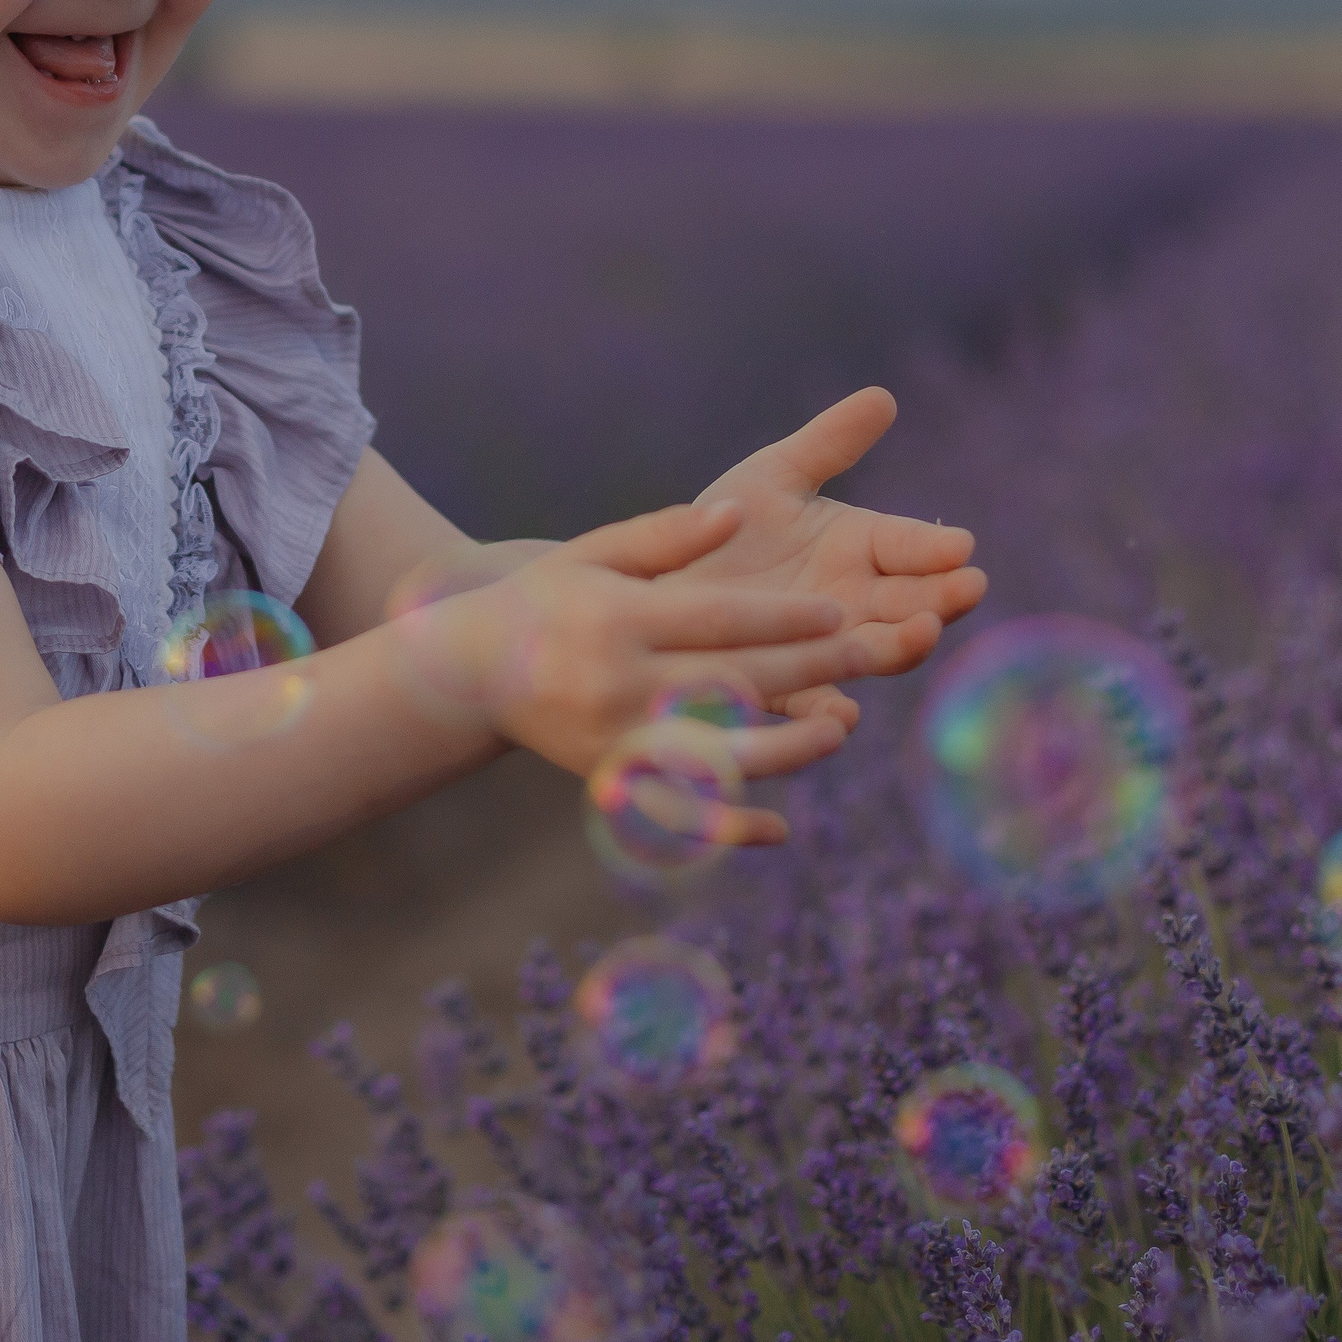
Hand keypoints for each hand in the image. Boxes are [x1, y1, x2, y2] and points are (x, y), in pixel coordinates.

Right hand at [421, 498, 861, 844]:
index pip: (716, 621)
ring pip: (717, 755)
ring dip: (786, 748)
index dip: (782, 618)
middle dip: (809, 668)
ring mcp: (615, 743)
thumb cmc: (542, 600)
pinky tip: (781, 829)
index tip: (839, 611)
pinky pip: (678, 817)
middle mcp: (618, 686)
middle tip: (873, 652)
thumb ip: (665, 534)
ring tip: (841, 728)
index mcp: (618, 621)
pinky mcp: (612, 784)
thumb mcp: (593, 553)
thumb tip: (735, 512)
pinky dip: (729, 828)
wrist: (468, 673)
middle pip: (732, 681)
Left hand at [678, 389, 984, 706]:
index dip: (935, 548)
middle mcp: (854, 601)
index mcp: (860, 548)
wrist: (661, 576)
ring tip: (921, 633)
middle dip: (941, 598)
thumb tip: (883, 396)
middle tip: (967, 589)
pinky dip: (828, 711)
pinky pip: (810, 703)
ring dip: (901, 646)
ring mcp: (822, 646)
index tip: (962, 545)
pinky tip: (843, 713)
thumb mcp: (775, 476)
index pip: (910, 546)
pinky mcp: (781, 684)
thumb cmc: (724, 523)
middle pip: (910, 604)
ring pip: (874, 652)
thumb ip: (828, 443)